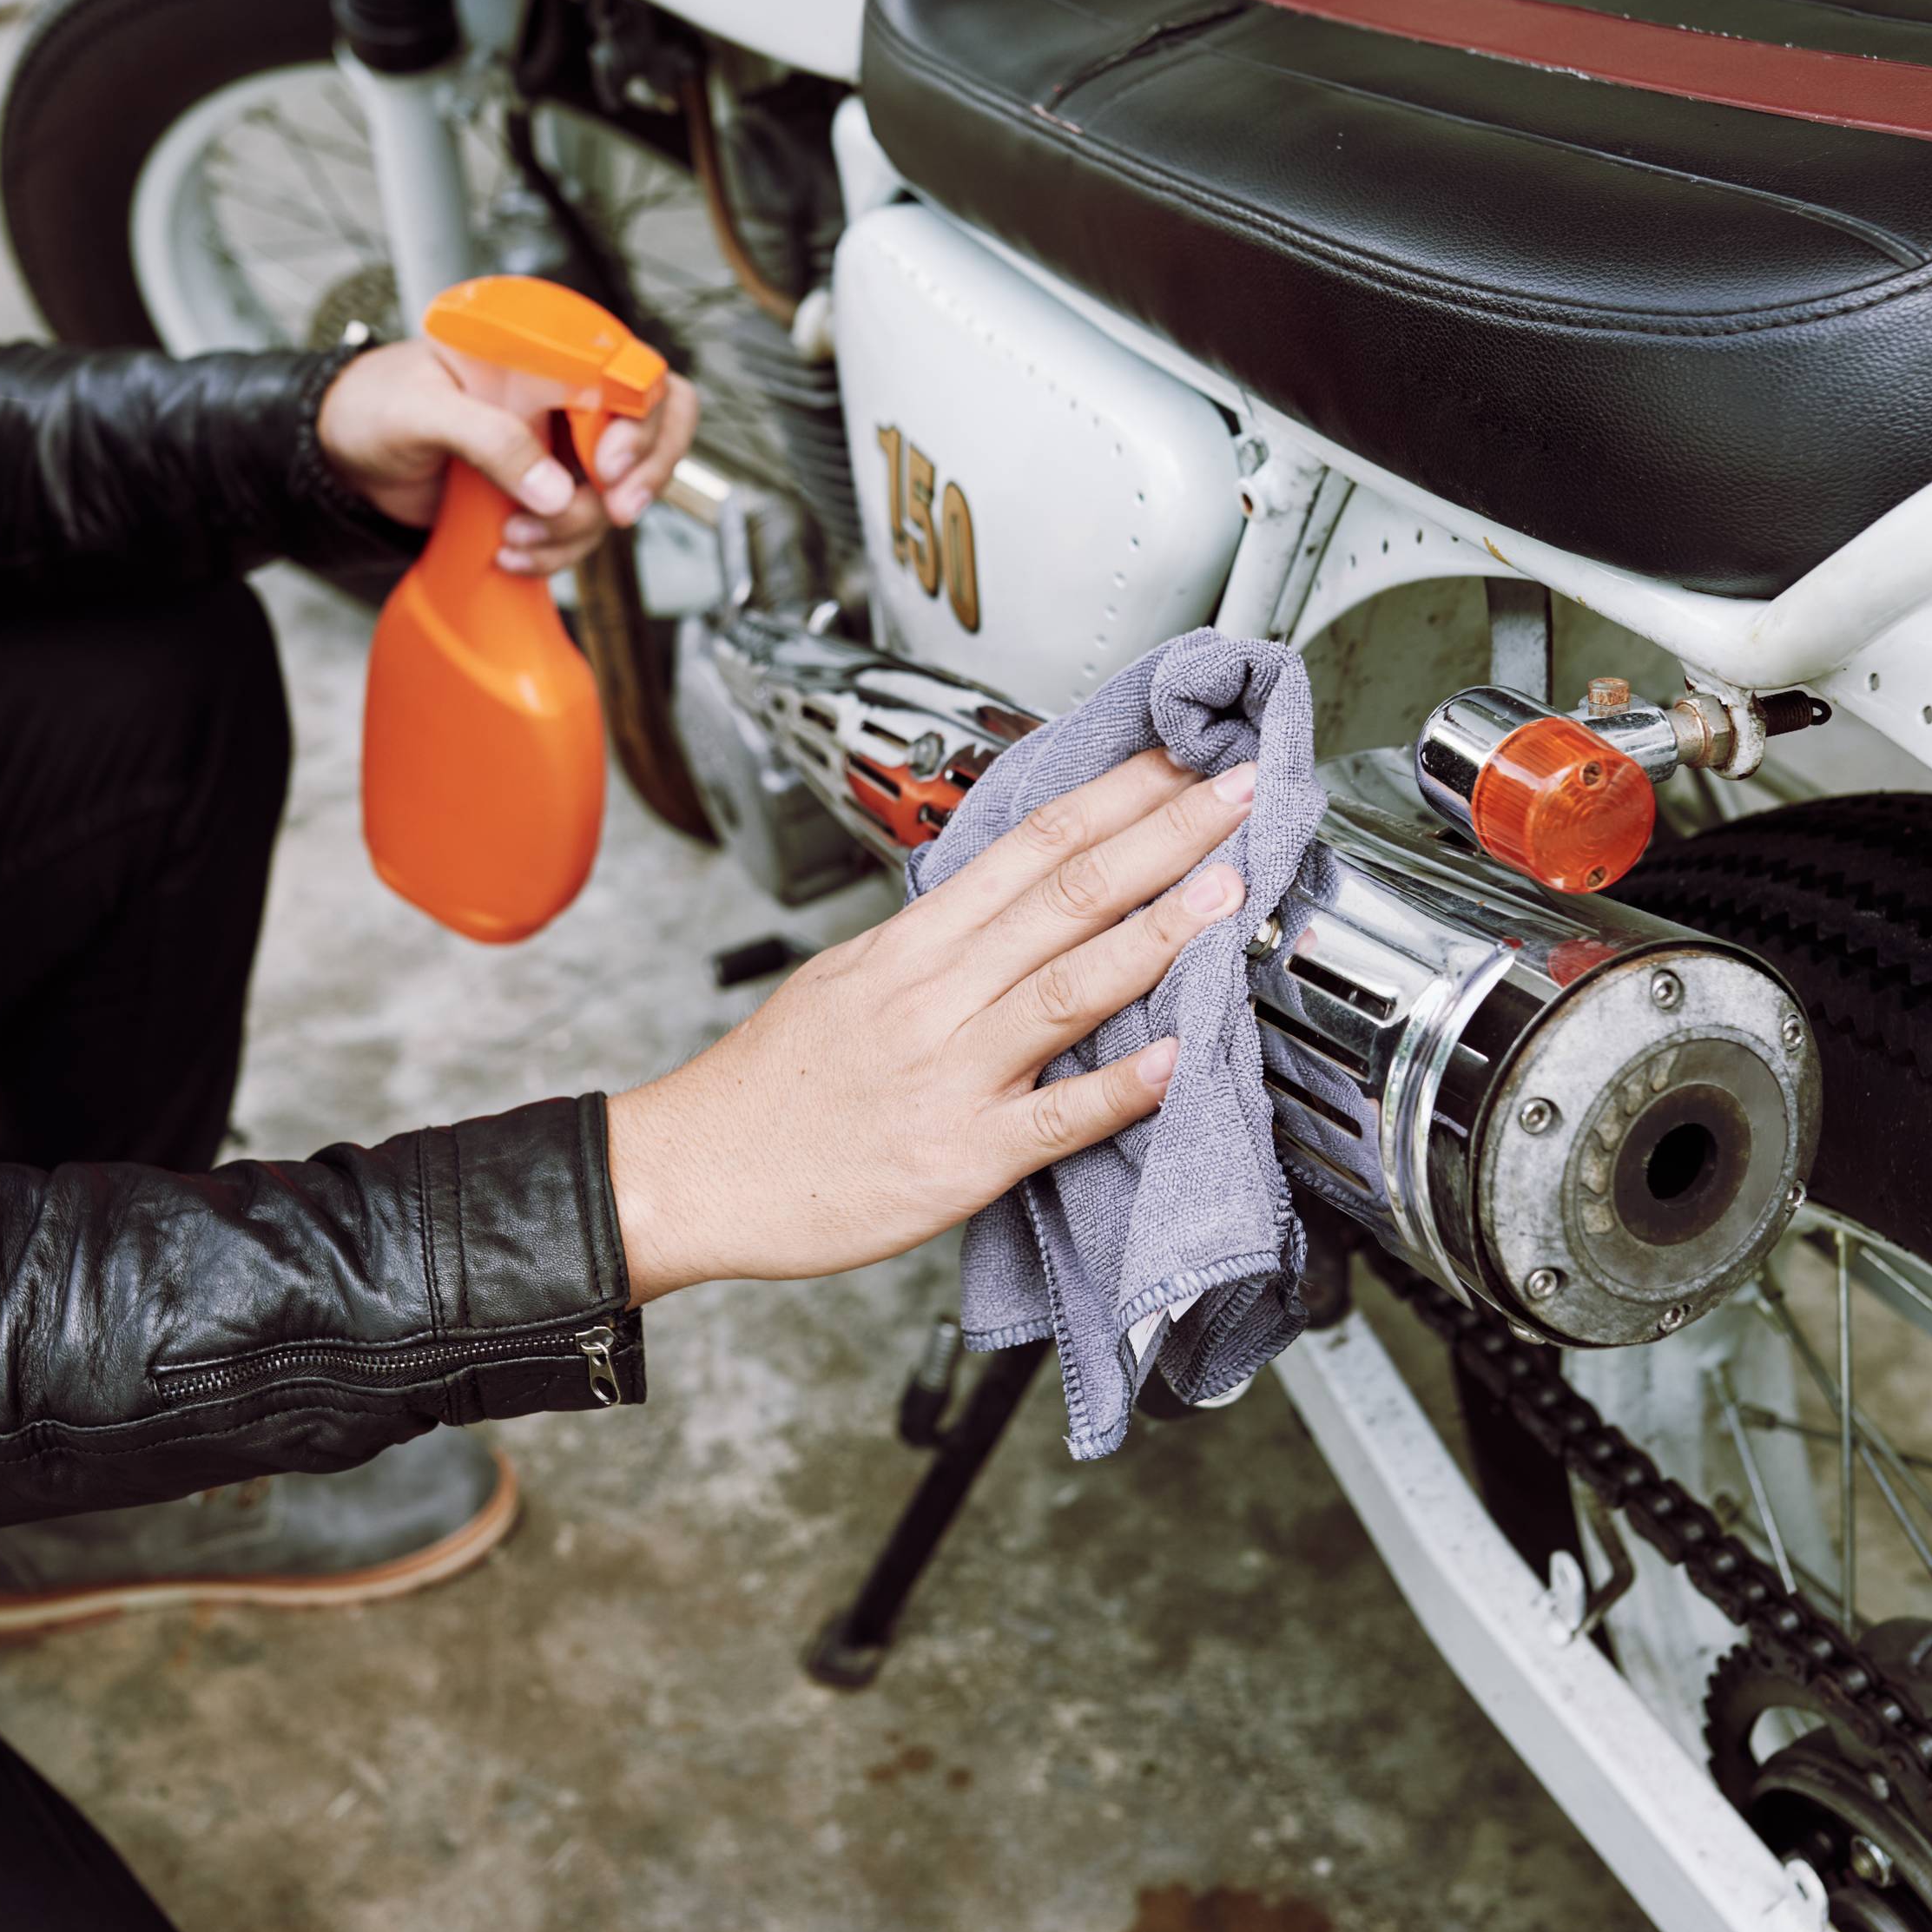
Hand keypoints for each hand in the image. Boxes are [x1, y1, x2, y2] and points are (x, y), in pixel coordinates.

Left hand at [314, 335, 700, 576]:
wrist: (347, 456)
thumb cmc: (376, 405)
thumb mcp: (422, 410)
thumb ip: (488, 439)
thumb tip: (554, 490)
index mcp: (544, 354)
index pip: (630, 374)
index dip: (640, 422)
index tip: (608, 468)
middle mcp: (565, 398)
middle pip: (656, 429)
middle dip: (642, 478)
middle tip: (614, 512)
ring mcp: (560, 451)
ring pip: (617, 495)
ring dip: (576, 529)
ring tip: (515, 537)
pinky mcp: (545, 497)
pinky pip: (581, 532)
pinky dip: (555, 552)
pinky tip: (510, 554)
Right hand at [604, 751, 1261, 1303]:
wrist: (693, 1173)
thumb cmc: (770, 1089)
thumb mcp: (845, 979)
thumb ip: (934, 943)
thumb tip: (1009, 904)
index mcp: (909, 946)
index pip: (1030, 845)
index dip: (1116, 794)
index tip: (1182, 758)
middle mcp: (934, 996)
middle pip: (1065, 894)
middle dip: (1164, 834)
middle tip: (1239, 791)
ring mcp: (951, 1075)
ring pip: (1067, 986)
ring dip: (1157, 932)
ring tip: (1228, 891)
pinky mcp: (961, 1157)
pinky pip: (1053, 1118)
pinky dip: (1117, 1086)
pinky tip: (1173, 1061)